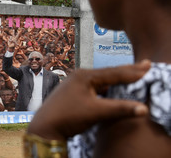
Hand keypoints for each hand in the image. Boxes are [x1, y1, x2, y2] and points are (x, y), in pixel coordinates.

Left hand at [27, 60, 150, 140]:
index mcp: (85, 76)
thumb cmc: (67, 117)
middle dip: (128, 71)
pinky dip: (109, 88)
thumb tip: (143, 108)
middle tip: (146, 65)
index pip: (114, 73)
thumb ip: (119, 109)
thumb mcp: (96, 112)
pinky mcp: (75, 93)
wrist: (44, 126)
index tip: (148, 66)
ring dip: (118, 80)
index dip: (133, 71)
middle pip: (109, 74)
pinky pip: (96, 87)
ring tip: (134, 76)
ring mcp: (76, 84)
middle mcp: (80, 76)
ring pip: (103, 81)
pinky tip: (115, 89)